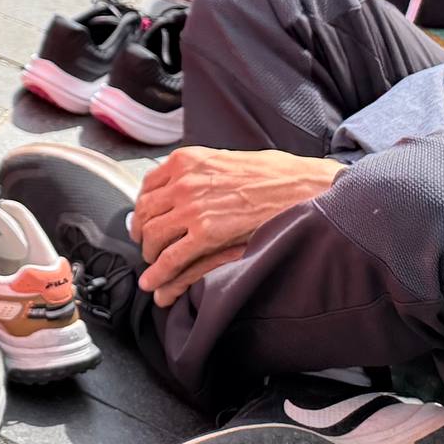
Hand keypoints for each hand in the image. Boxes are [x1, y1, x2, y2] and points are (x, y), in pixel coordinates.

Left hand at [133, 147, 341, 304]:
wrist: (301, 186)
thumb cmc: (274, 174)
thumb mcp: (225, 160)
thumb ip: (199, 173)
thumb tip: (182, 188)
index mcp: (185, 160)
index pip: (147, 188)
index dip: (141, 209)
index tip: (142, 221)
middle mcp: (183, 181)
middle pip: (144, 213)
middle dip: (142, 234)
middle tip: (146, 246)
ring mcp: (193, 207)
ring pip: (153, 236)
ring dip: (150, 254)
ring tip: (154, 265)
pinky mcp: (207, 233)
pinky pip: (171, 256)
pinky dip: (158, 272)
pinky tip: (155, 283)